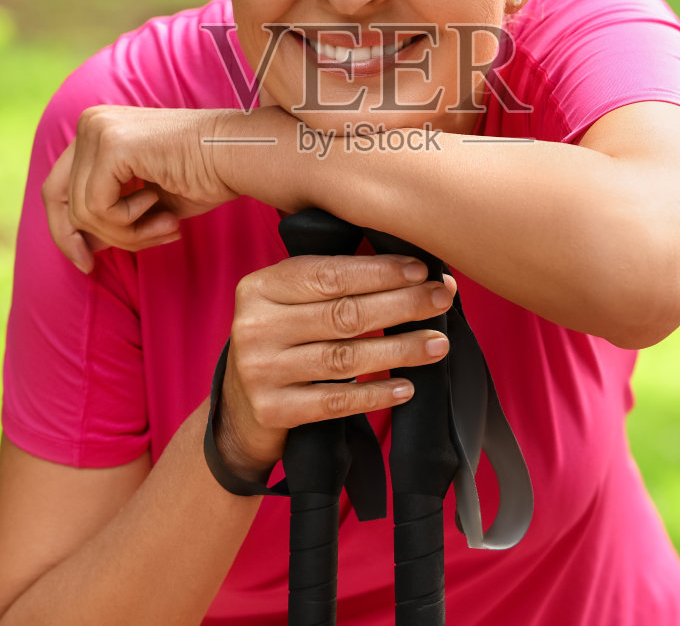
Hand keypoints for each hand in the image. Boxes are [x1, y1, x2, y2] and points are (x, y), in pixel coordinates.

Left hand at [44, 105, 239, 266]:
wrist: (239, 158)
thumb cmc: (204, 176)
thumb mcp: (144, 202)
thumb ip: (108, 215)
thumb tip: (80, 245)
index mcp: (96, 130)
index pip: (56, 188)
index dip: (65, 232)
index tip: (86, 265)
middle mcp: (90, 123)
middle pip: (62, 201)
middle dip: (104, 236)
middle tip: (145, 244)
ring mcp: (98, 130)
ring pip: (82, 211)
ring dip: (126, 233)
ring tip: (166, 226)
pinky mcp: (112, 144)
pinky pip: (98, 208)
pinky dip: (130, 223)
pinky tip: (162, 209)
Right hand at [213, 252, 456, 481]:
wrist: (237, 411)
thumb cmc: (280, 342)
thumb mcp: (288, 304)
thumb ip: (331, 282)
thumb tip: (410, 268)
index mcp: (259, 288)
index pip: (329, 274)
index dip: (380, 271)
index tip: (422, 269)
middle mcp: (255, 326)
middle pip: (343, 313)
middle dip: (401, 304)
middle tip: (442, 299)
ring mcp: (261, 371)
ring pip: (345, 357)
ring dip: (399, 349)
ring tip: (437, 343)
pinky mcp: (273, 410)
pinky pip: (336, 402)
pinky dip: (376, 394)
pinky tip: (407, 387)